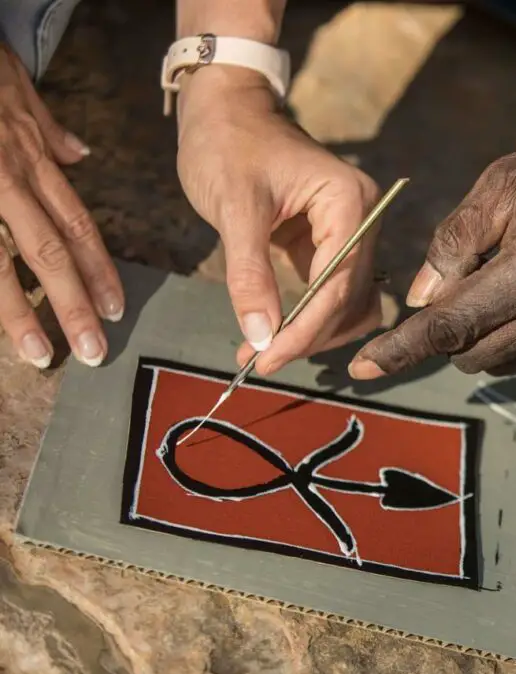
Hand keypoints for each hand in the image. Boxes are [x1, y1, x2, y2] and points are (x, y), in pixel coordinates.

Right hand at [0, 43, 122, 368]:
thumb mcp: (19, 90)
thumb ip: (47, 130)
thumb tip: (78, 155)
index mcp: (30, 162)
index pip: (77, 225)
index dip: (99, 270)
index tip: (116, 309)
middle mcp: (7, 181)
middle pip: (47, 252)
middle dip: (72, 304)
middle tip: (93, 349)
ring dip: (18, 311)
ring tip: (37, 353)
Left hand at [176, 67, 381, 374]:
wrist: (224, 109)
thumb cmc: (228, 143)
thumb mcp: (235, 205)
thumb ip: (249, 273)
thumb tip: (259, 336)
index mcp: (350, 202)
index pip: (339, 283)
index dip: (305, 329)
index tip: (266, 359)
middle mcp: (362, 219)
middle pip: (350, 300)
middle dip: (307, 335)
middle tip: (258, 362)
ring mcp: (351, 233)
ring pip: (349, 305)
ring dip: (313, 334)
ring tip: (263, 352)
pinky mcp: (331, 244)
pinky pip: (332, 294)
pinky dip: (309, 319)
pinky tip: (275, 333)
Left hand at [349, 113, 515, 384]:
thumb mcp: (505, 181)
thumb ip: (455, 241)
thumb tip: (420, 298)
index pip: (448, 327)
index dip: (398, 350)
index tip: (362, 369)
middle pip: (473, 354)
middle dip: (451, 330)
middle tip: (470, 279)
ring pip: (507, 365)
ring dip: (489, 337)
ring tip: (512, 283)